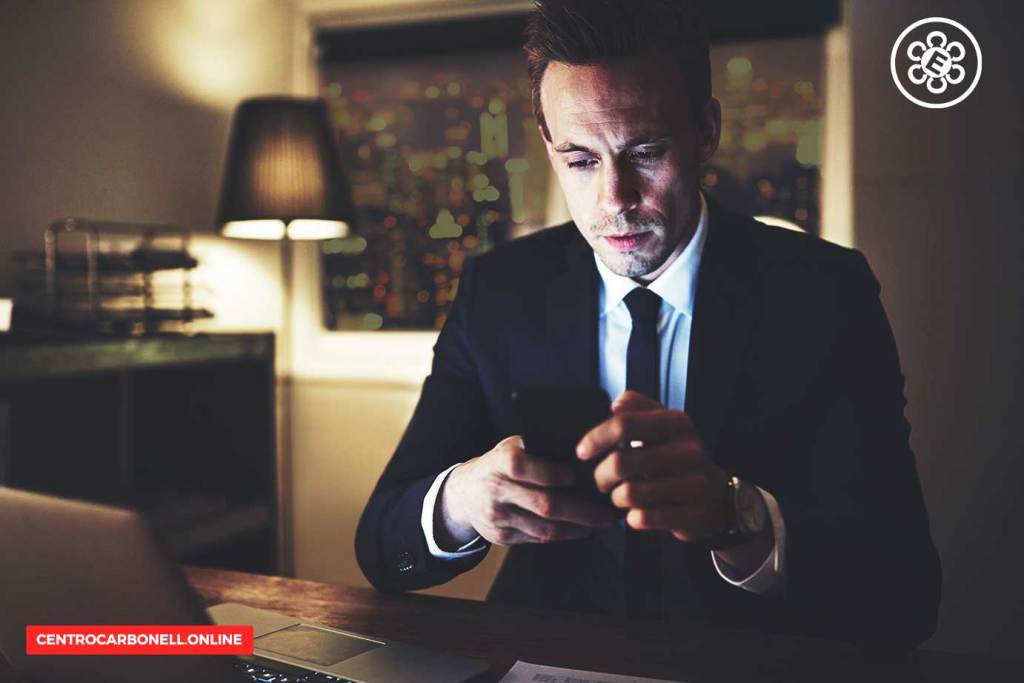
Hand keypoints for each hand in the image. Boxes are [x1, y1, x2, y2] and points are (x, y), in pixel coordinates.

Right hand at [439, 435, 618, 547]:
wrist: (463, 494)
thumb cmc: (499, 465)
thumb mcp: (510, 448)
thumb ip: (537, 450)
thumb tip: (582, 452)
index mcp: (498, 462)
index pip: (524, 467)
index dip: (552, 473)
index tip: (578, 475)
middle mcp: (496, 490)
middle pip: (543, 504)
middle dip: (581, 511)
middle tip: (607, 512)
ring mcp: (498, 518)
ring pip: (544, 529)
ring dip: (577, 528)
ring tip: (600, 523)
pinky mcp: (502, 538)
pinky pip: (538, 539)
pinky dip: (563, 535)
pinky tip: (580, 529)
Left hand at [575, 391, 731, 541]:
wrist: (722, 497)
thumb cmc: (680, 459)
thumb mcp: (665, 427)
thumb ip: (639, 409)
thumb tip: (616, 403)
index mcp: (678, 423)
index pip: (624, 423)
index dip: (596, 437)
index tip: (582, 452)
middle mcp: (690, 450)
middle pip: (621, 461)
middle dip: (601, 475)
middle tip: (601, 481)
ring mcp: (695, 484)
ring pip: (630, 493)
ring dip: (616, 498)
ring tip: (620, 497)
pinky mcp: (695, 514)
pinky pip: (645, 517)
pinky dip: (632, 518)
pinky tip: (636, 513)